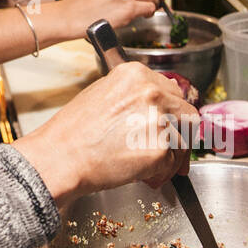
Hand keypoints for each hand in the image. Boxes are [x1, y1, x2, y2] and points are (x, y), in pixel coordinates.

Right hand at [13, 62, 196, 210]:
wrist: (60, 157)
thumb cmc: (74, 131)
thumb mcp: (102, 94)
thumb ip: (134, 94)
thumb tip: (158, 102)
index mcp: (136, 74)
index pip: (173, 91)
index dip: (171, 112)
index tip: (169, 123)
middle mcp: (151, 92)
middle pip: (187, 113)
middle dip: (180, 133)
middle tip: (168, 148)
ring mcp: (159, 120)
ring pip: (183, 140)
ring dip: (171, 155)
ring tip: (146, 164)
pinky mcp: (161, 149)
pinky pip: (173, 163)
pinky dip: (162, 172)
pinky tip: (142, 173)